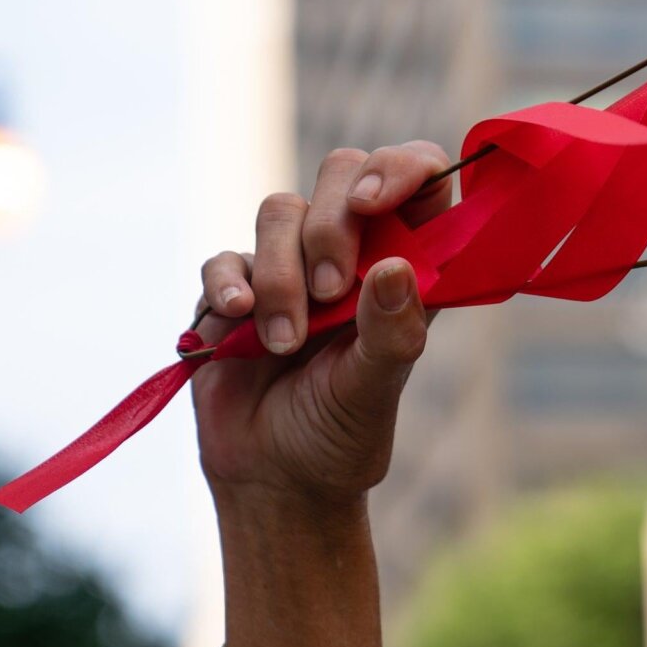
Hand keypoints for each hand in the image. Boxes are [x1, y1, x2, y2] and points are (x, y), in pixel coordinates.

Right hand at [190, 141, 453, 508]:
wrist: (273, 479)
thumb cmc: (341, 433)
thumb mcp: (376, 388)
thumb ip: (391, 331)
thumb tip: (396, 266)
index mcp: (405, 265)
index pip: (420, 179)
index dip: (403, 167)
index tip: (376, 200)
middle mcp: (351, 253)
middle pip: (342, 171)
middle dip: (332, 223)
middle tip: (332, 291)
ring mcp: (290, 265)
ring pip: (280, 208)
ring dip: (282, 274)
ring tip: (287, 344)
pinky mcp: (235, 290)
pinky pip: (226, 256)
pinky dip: (229, 284)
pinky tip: (240, 322)